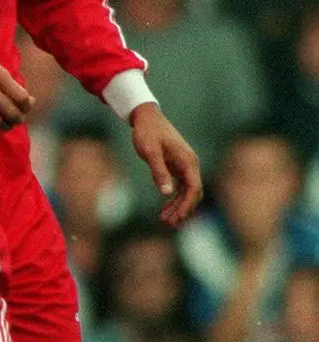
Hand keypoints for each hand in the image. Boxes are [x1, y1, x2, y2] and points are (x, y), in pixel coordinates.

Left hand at [129, 102, 201, 225]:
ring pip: (186, 191)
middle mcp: (190, 164)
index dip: (188, 204)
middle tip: (169, 223)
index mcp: (188, 161)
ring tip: (165, 220)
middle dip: (183, 209)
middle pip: (193, 193)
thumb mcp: (150, 152)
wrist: (146, 117)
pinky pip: (180, 186)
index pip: (194, 188)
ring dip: (178, 206)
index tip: (178, 217)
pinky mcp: (176, 166)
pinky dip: (174, 198)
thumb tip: (167, 193)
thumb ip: (158, 171)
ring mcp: (184, 165)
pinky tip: (165, 208)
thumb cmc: (147, 133)